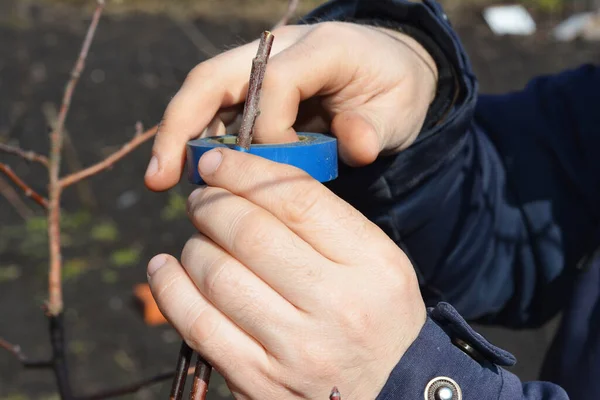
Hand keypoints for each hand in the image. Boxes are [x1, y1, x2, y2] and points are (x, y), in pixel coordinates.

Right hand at [145, 22, 437, 191]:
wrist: (390, 67)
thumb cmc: (394, 90)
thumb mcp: (399, 110)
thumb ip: (375, 128)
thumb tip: (356, 148)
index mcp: (321, 47)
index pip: (274, 84)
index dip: (270, 130)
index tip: (285, 169)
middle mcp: (279, 48)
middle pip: (212, 77)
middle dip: (181, 127)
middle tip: (160, 178)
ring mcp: (261, 63)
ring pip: (204, 92)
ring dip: (180, 136)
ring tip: (163, 181)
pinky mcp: (253, 85)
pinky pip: (216, 108)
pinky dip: (199, 139)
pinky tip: (190, 173)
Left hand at [147, 149, 425, 398]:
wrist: (390, 394)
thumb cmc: (377, 317)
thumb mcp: (375, 262)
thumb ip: (324, 222)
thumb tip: (250, 184)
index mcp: (371, 265)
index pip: (296, 199)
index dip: (245, 171)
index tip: (217, 161)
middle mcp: (336, 304)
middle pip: (250, 233)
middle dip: (211, 204)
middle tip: (201, 199)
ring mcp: (295, 347)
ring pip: (217, 274)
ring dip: (194, 245)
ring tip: (197, 239)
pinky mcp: (260, 380)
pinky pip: (198, 324)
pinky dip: (170, 288)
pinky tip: (164, 269)